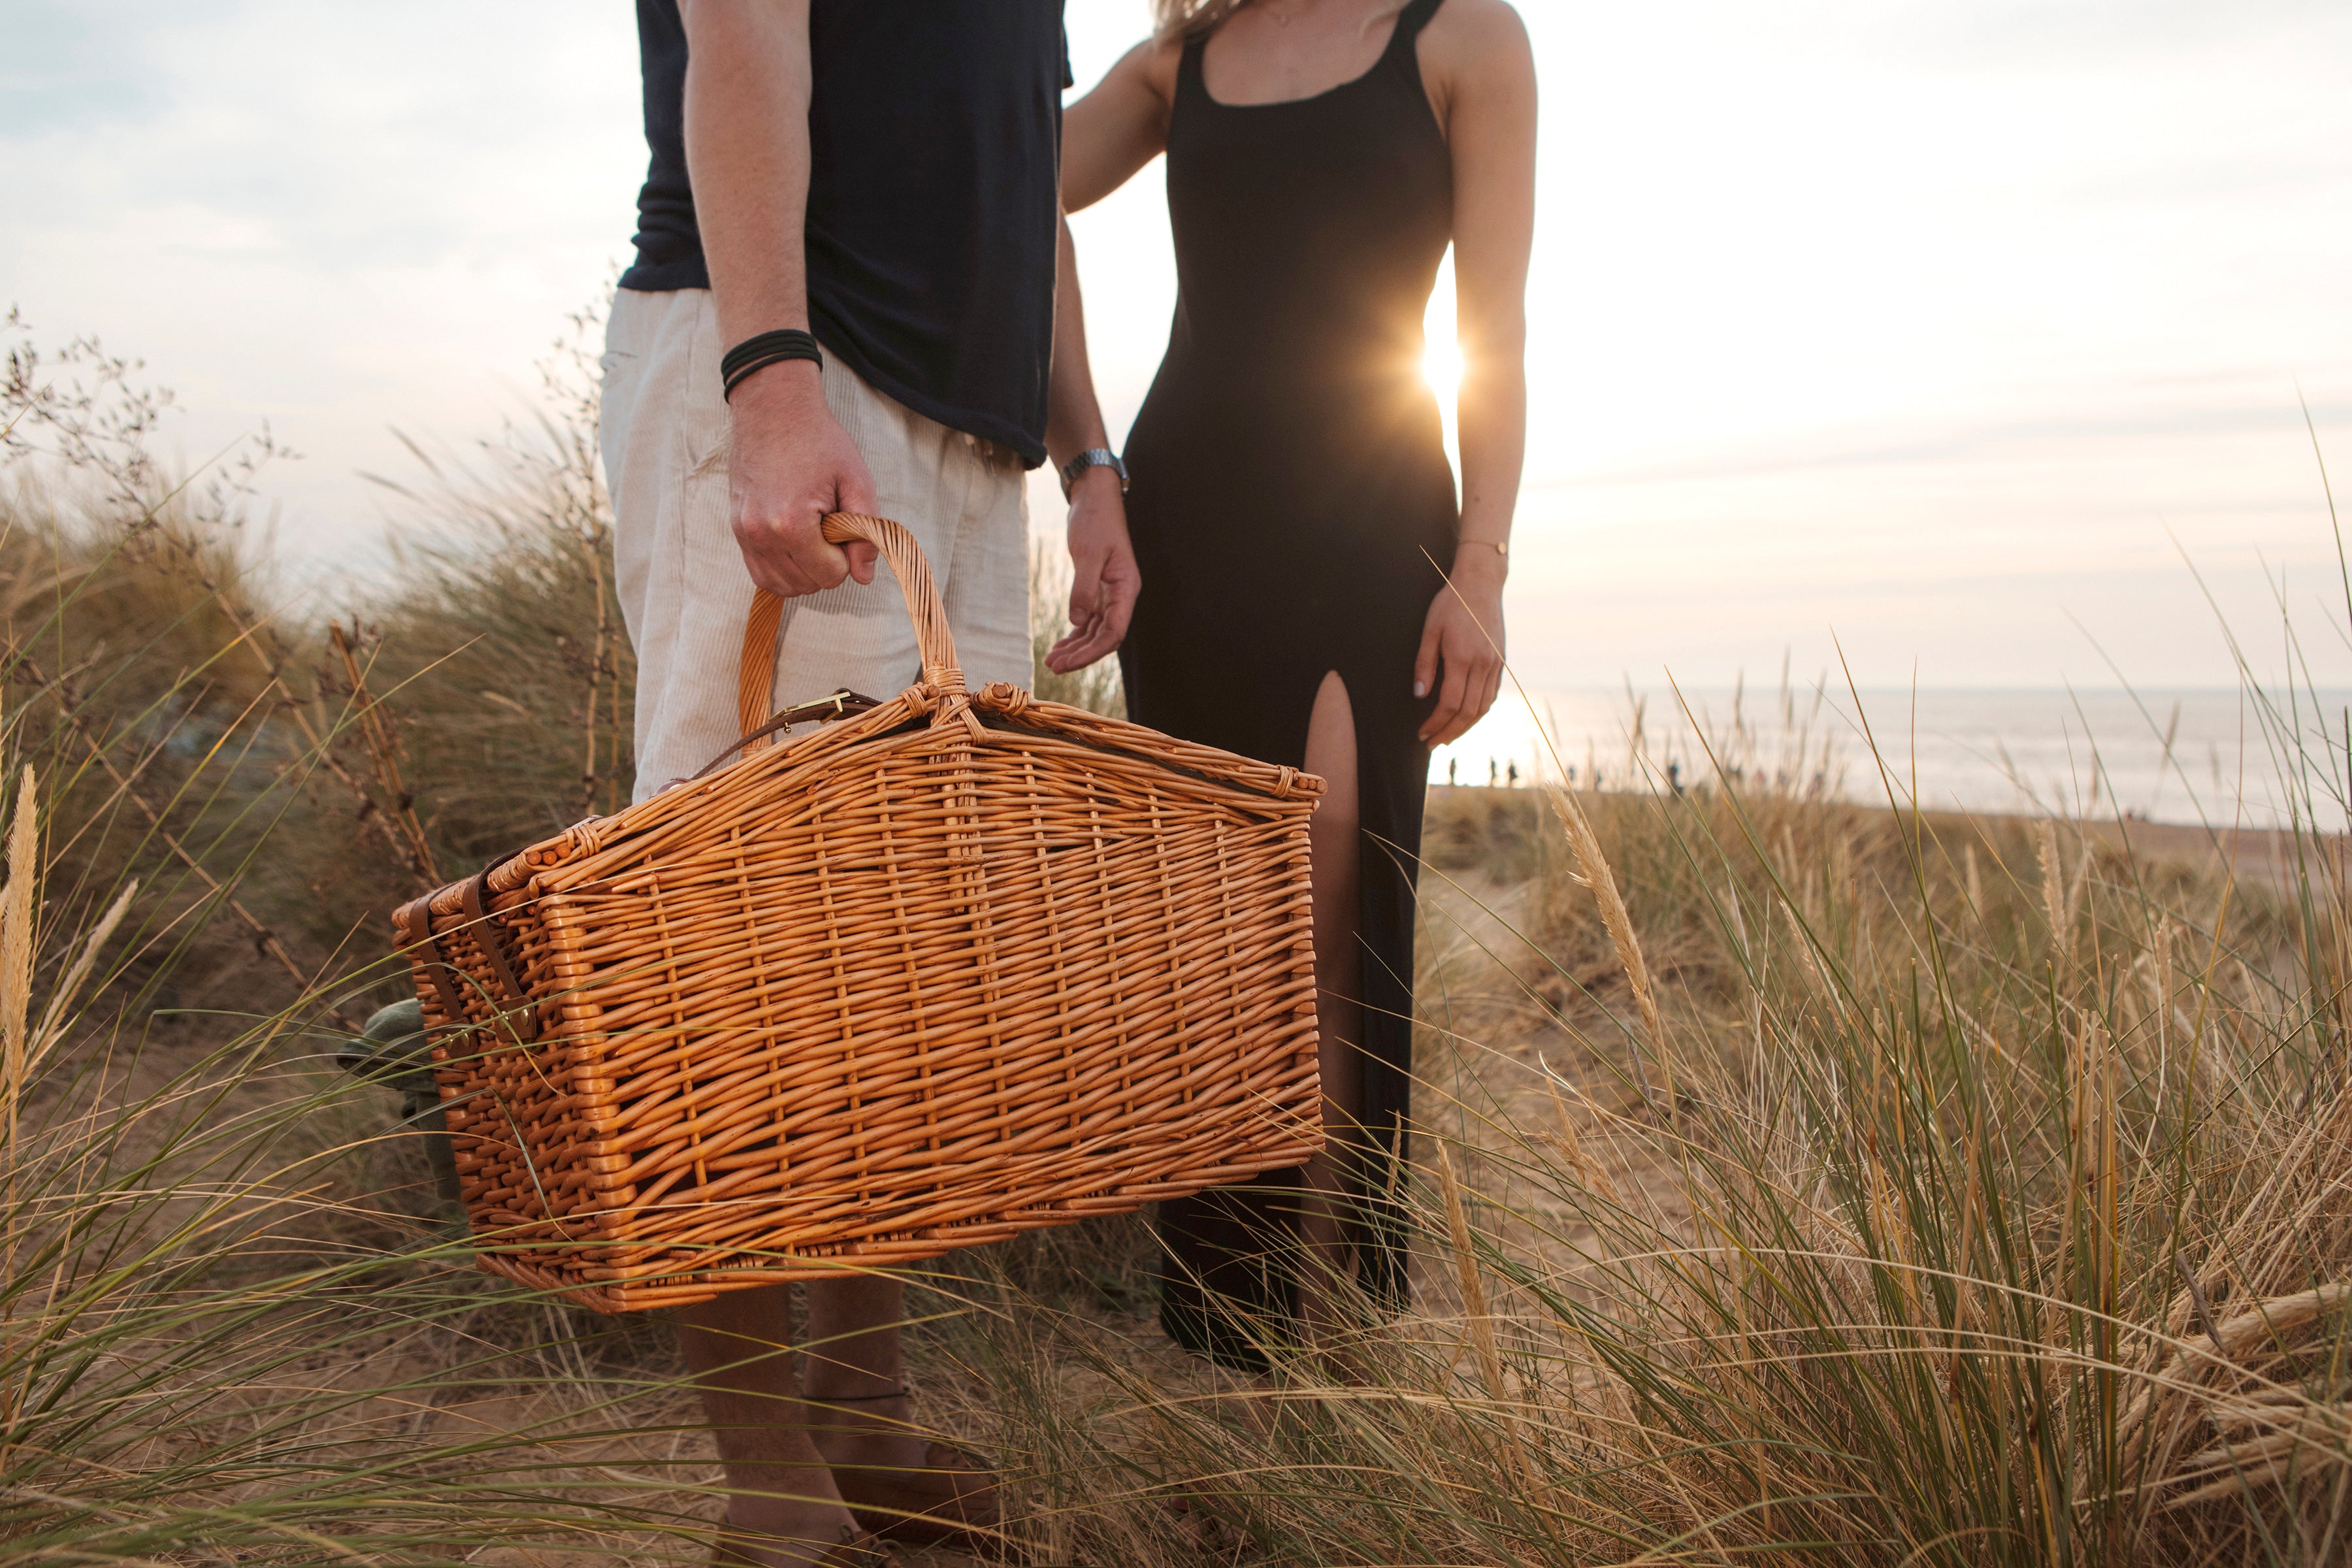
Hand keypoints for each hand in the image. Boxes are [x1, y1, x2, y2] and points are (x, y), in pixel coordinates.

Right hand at [725, 361, 879, 596]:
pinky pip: (761, 574)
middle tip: (828, 525)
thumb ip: (865, 533)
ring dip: (805, 570)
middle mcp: (761, 534)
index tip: (843, 526)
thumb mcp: (856, 480)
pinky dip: (782, 569)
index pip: (831, 576)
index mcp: (791, 524)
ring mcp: (744, 534)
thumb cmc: (819, 441)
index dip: (846, 557)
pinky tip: (795, 544)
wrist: (773, 409)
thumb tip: (863, 577)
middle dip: (827, 564)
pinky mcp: (736, 530)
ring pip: (783, 585)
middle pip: (807, 585)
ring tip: (812, 532)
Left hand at [1046, 468, 1139, 672]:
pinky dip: (1075, 635)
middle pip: (1105, 637)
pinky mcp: (1097, 590)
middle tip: (1054, 667)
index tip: (1068, 662)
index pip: (1114, 630)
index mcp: (1126, 587)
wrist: (1095, 499)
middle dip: (1081, 655)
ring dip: (1075, 648)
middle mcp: (1121, 595)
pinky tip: (1060, 646)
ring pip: (1095, 631)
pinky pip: (1088, 621)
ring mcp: (1110, 594)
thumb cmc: (1095, 521)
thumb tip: (1078, 622)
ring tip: (1052, 661)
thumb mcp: (1088, 552)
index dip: (1092, 651)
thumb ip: (1084, 587)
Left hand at [1412, 558, 1505, 745]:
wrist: (1481, 584)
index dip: (1436, 723)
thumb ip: (1425, 664)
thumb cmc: (1451, 604)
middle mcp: (1483, 665)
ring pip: (1483, 707)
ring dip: (1466, 727)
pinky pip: (1492, 695)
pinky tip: (1466, 716)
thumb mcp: (1430, 630)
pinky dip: (1479, 711)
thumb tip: (1420, 695)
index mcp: (1463, 658)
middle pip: (1468, 712)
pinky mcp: (1501, 662)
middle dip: (1449, 732)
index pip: (1450, 703)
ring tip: (1448, 736)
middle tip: (1432, 743)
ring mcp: (1495, 664)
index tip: (1422, 733)